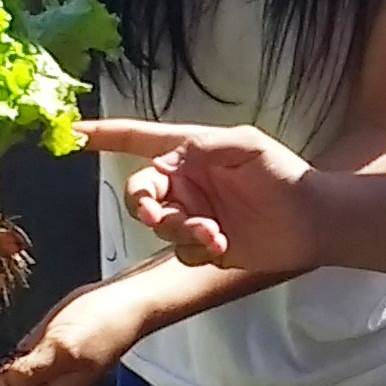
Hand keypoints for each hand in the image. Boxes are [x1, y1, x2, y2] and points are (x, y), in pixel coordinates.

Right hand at [82, 119, 323, 274]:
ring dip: (180, 231)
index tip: (73, 134)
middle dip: (145, 205)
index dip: (106, 135)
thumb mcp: (244, 145)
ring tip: (215, 235)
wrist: (312, 221)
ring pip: (157, 226)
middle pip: (139, 192)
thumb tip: (167, 156)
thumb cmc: (282, 174)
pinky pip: (177, 251)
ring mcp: (191, 214)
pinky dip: (193, 249)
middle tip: (161, 216)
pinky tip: (221, 246)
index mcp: (188, 152)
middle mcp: (183, 183)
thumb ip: (202, 146)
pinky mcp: (201, 245)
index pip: (139, 139)